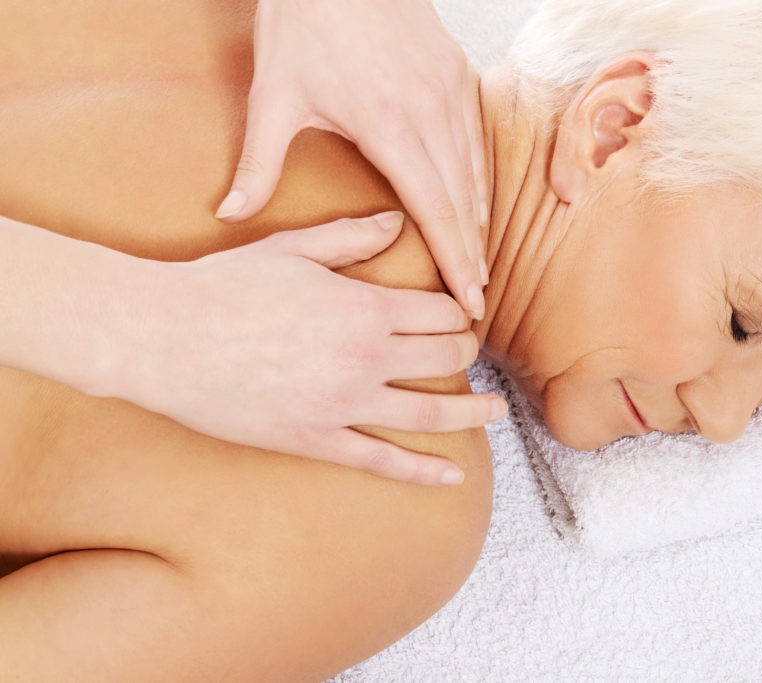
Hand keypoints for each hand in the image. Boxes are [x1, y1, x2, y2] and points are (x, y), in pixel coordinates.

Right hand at [120, 213, 504, 485]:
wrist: (163, 337)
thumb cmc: (225, 286)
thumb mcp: (293, 248)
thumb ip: (353, 237)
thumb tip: (398, 222)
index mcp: (364, 307)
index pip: (441, 312)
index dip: (458, 313)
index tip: (458, 315)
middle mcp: (365, 358)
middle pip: (446, 357)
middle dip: (466, 353)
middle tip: (470, 354)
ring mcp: (344, 405)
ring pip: (430, 413)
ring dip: (474, 413)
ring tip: (497, 413)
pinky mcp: (316, 441)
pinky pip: (381, 462)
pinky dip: (422, 473)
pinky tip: (452, 479)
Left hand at [217, 0, 488, 318]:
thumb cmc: (304, 22)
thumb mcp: (274, 95)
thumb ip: (260, 163)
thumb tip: (231, 214)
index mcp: (389, 126)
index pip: (435, 210)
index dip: (454, 260)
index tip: (469, 299)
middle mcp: (431, 113)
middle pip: (463, 202)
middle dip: (472, 256)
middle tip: (478, 301)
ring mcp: (450, 92)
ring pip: (475, 173)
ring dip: (480, 223)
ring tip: (480, 264)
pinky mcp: (458, 74)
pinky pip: (477, 140)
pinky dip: (480, 179)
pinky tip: (477, 205)